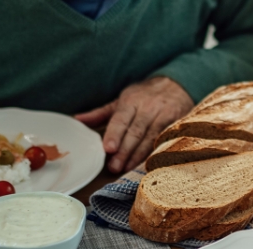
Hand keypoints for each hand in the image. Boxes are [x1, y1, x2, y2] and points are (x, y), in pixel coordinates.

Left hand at [74, 76, 194, 172]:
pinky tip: (147, 163)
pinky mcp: (176, 124)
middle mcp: (147, 108)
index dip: (115, 134)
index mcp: (131, 101)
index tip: (108, 148)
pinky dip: (155, 152)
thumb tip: (77, 120)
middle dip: (124, 151)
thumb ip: (100, 113)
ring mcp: (163, 116)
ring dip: (137, 156)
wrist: (176, 84)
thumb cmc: (144, 95)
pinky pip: (164, 140)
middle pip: (135, 132)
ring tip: (126, 168)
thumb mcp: (121, 100)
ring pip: (150, 138)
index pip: (121, 119)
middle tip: (114, 167)